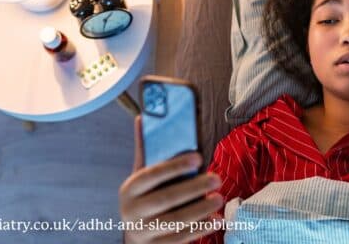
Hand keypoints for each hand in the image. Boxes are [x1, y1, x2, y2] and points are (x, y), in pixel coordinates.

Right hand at [119, 116, 223, 243]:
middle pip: (165, 199)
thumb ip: (146, 151)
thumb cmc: (144, 199)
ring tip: (218, 199)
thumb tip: (143, 117)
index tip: (198, 156)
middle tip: (216, 179)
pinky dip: (200, 229)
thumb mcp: (141, 177)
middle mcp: (132, 212)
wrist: (135, 237)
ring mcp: (143, 233)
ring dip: (200, 210)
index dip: (175, 165)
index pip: (151, 174)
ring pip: (175, 221)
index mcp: (129, 189)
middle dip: (194, 188)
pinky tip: (216, 220)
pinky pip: (180, 239)